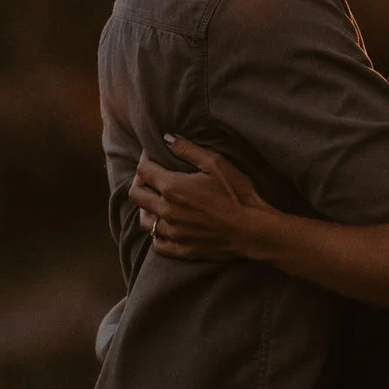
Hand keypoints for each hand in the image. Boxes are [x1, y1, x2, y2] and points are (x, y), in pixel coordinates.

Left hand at [131, 137, 267, 261]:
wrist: (252, 230)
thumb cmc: (237, 194)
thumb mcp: (216, 164)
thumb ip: (188, 149)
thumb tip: (167, 138)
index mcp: (172, 187)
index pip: (143, 170)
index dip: (144, 158)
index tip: (151, 154)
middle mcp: (166, 211)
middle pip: (136, 195)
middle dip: (140, 180)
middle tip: (150, 175)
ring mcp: (173, 233)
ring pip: (144, 220)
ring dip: (146, 208)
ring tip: (155, 200)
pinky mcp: (181, 250)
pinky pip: (158, 244)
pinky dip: (157, 234)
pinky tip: (164, 227)